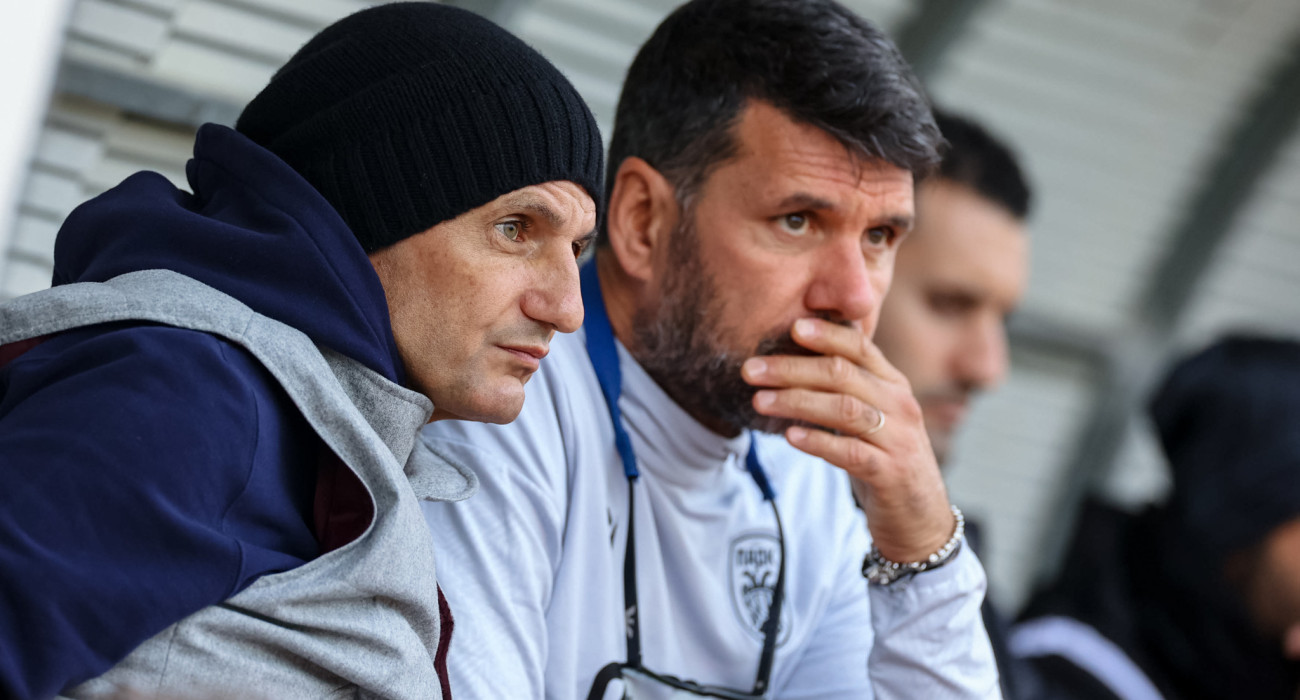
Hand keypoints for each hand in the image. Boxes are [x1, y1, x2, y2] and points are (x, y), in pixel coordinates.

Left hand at [741, 317, 954, 562]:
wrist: (919, 517)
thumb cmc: (883, 459)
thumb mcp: (870, 416)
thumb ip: (844, 389)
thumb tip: (793, 360)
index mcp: (893, 384)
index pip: (860, 347)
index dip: (826, 334)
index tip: (791, 327)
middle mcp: (899, 405)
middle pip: (842, 374)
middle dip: (792, 368)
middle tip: (751, 370)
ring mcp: (898, 439)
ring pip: (844, 409)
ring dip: (797, 401)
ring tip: (760, 401)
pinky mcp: (890, 473)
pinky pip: (850, 452)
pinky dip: (818, 442)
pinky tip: (790, 436)